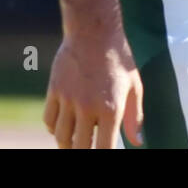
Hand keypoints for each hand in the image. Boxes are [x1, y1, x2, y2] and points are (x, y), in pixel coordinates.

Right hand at [43, 31, 143, 148]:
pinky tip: (64, 125)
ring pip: (61, 137)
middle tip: (88, 146)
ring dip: (68, 144)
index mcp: (111, 108)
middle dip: (83, 152)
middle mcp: (88, 107)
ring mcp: (68, 100)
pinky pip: (49, 120)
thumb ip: (135, 116)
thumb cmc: (119, 59)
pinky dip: (54, 128)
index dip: (104, 155)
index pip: (104, 149)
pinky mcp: (54, 91)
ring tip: (76, 142)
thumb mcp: (134, 86)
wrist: (94, 31)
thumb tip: (138, 142)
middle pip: (79, 148)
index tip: (104, 151)